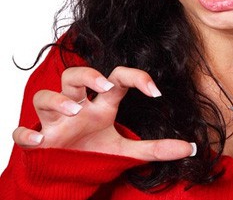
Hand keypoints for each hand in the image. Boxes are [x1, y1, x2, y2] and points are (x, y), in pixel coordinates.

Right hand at [12, 66, 194, 160]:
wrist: (64, 177)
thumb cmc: (93, 154)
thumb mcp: (126, 151)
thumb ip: (157, 148)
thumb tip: (191, 147)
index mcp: (100, 105)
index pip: (117, 78)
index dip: (136, 77)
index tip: (156, 91)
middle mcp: (78, 107)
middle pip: (74, 75)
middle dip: (88, 75)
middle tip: (105, 86)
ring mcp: (55, 123)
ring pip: (46, 96)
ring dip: (58, 100)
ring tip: (76, 111)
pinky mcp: (38, 142)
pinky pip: (23, 132)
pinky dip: (27, 134)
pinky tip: (40, 141)